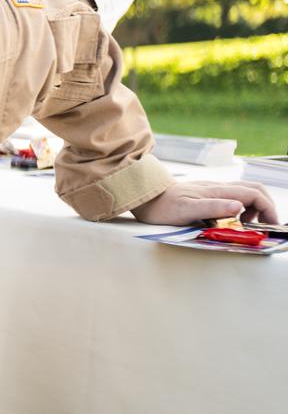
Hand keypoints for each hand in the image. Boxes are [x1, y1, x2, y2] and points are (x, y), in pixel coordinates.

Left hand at [131, 180, 277, 225]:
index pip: (254, 194)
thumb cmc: (160, 206)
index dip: (268, 208)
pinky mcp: (205, 194)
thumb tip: (239, 206)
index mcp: (216, 191)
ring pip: (244, 192)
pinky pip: (232, 196)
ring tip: (248, 225)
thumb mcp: (186, 210)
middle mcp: (217, 187)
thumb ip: (213, 207)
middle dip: (266, 206)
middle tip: (265, 225)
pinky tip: (232, 219)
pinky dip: (242, 207)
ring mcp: (212, 189)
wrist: (142, 196)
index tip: (271, 225)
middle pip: (254, 189)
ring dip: (254, 207)